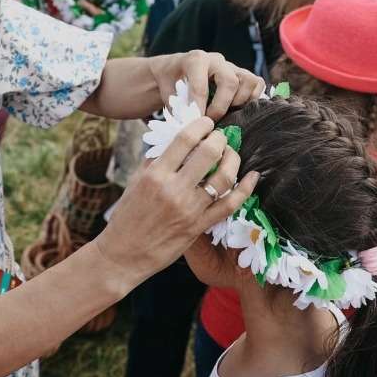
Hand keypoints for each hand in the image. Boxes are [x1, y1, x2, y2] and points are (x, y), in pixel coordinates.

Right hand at [95, 117, 258, 282]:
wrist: (124, 254)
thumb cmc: (128, 215)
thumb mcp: (136, 181)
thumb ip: (157, 159)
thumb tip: (178, 137)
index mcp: (155, 174)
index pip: (185, 138)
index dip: (201, 124)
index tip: (206, 123)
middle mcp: (174, 189)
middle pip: (209, 152)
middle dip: (220, 139)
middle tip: (220, 138)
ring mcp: (189, 209)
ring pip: (224, 177)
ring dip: (233, 160)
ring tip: (230, 155)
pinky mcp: (200, 226)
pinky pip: (230, 204)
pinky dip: (245, 188)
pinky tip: (252, 176)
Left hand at [151, 51, 264, 120]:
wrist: (175, 69)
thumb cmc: (170, 80)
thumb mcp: (165, 90)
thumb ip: (176, 107)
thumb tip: (190, 125)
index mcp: (195, 59)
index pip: (201, 86)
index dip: (200, 108)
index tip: (197, 122)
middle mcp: (217, 60)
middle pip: (231, 82)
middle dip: (222, 105)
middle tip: (211, 120)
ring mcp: (232, 65)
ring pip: (249, 81)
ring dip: (239, 102)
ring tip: (225, 112)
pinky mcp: (242, 73)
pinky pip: (257, 83)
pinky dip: (251, 98)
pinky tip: (237, 108)